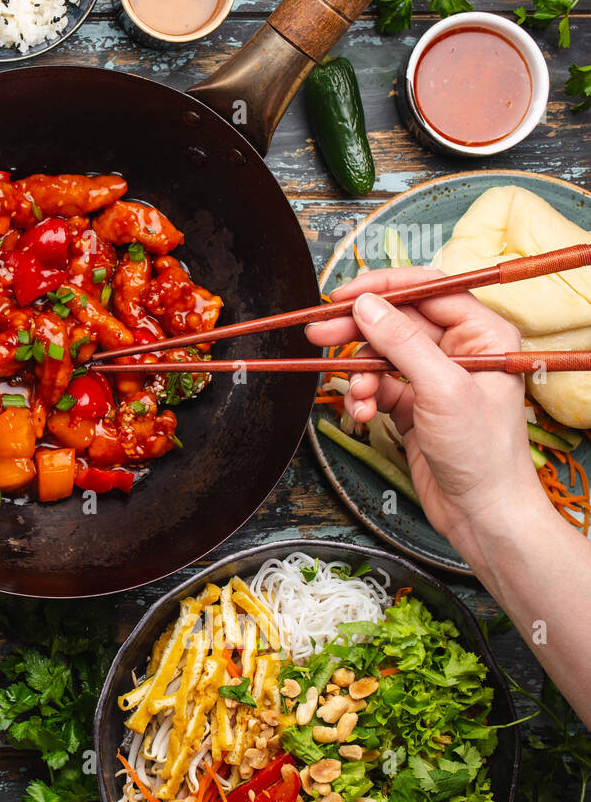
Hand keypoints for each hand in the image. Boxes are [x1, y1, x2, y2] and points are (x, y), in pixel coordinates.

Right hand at [306, 268, 550, 565]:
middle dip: (358, 332)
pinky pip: (376, 386)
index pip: (428, 291)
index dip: (384, 288)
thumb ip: (402, 343)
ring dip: (359, 375)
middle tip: (318, 334)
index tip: (344, 296)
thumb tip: (367, 306)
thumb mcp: (442, 389)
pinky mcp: (413, 404)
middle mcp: (459, 350)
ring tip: (357, 397)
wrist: (482, 513)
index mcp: (482, 334)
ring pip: (380, 356)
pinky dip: (363, 399)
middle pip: (396, 322)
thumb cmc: (483, 454)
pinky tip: (363, 415)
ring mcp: (434, 377)